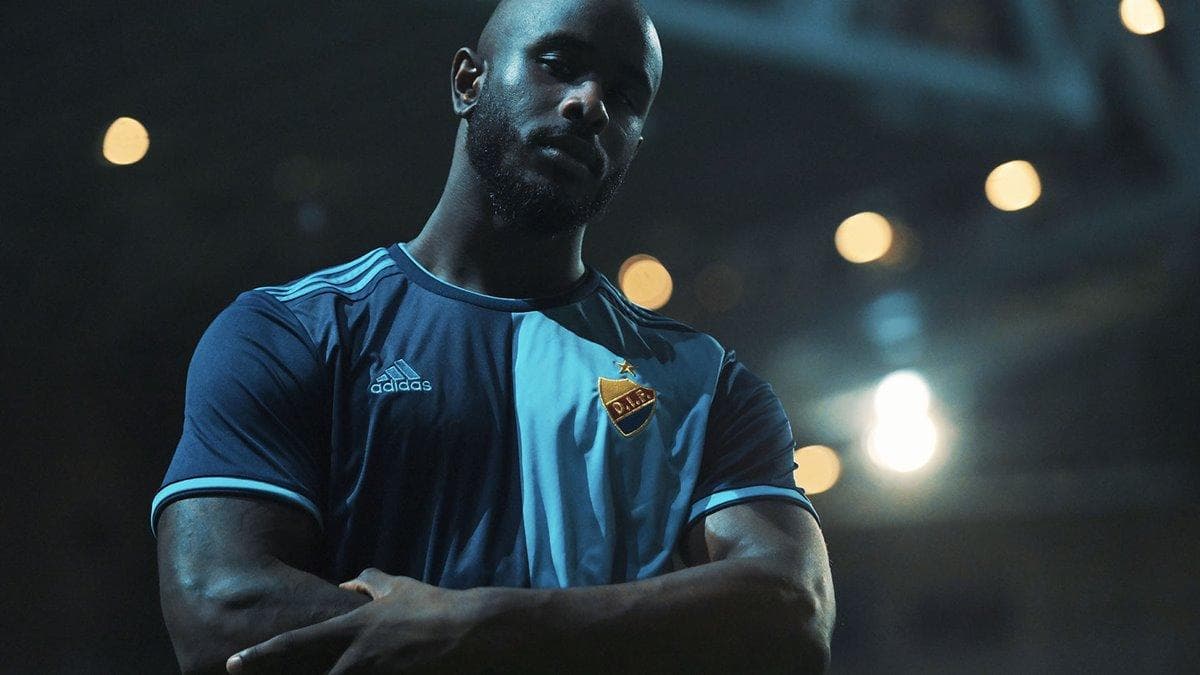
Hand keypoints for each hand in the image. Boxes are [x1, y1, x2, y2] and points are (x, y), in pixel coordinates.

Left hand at [226, 568, 483, 673]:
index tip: (231, 664)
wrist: (470, 631)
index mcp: (350, 629)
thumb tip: (349, 580)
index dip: (260, 654)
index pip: (294, 643)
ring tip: (331, 673)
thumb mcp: (400, 587)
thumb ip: (371, 582)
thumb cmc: (435, 607)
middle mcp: (354, 657)